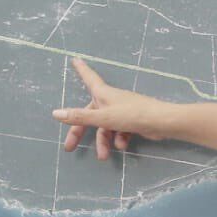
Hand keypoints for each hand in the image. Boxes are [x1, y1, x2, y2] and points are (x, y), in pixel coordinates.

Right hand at [51, 58, 175, 159]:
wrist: (161, 122)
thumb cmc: (131, 115)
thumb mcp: (102, 118)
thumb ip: (79, 117)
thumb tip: (56, 113)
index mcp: (102, 94)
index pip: (88, 78)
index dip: (81, 70)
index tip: (74, 59)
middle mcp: (110, 100)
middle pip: (90, 115)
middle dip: (80, 132)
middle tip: (69, 148)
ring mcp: (121, 111)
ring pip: (105, 127)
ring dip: (103, 142)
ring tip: (104, 157)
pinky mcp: (131, 121)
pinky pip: (119, 131)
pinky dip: (119, 139)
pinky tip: (122, 146)